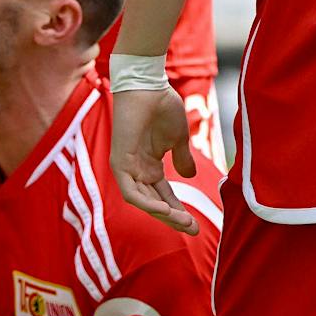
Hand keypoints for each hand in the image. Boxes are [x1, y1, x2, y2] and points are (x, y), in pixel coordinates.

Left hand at [110, 86, 197, 233]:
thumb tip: (189, 176)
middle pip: (154, 202)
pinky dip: (147, 203)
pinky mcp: (119, 163)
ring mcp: (126, 167)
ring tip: (183, 221)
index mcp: (149, 165)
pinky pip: (130, 192)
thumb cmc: (162, 106)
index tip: (196, 224)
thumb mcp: (178, 139)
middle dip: (174, 217)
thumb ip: (182, 158)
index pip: (163, 195)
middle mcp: (137, 170)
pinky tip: (165, 210)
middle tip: (193, 229)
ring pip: (143, 202)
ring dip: (163, 214)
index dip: (179, 210)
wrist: (149, 85)